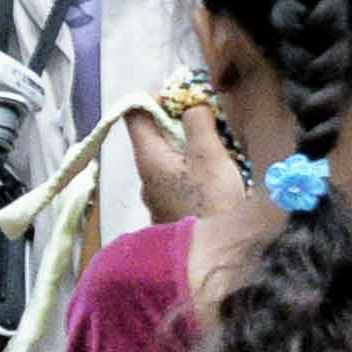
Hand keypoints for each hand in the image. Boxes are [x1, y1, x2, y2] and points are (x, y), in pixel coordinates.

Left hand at [124, 92, 246, 221]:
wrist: (217, 257)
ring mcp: (155, 197)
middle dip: (177, 119)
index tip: (182, 94)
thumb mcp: (210, 154)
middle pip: (152, 135)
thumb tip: (190, 104)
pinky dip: (190, 166)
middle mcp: (144, 177)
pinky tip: (214, 172)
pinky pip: (175, 178)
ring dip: (187, 144)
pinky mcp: (169, 211)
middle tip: (207, 114)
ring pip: (166, 157)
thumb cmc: (213, 202)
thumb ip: (197, 122)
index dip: (154, 96)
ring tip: (217, 141)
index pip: (134, 114)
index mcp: (148, 158)